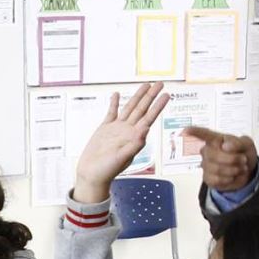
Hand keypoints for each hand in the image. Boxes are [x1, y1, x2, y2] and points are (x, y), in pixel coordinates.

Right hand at [72, 83, 168, 202]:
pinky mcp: (105, 129)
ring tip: (145, 85)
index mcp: (134, 137)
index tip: (166, 95)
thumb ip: (133, 145)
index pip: (149, 118)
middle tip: (160, 83)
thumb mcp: (121, 159)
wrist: (91, 175)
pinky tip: (117, 95)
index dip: (158, 106)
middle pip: (142, 109)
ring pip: (130, 108)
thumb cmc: (106, 171)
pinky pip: (111, 112)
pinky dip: (114, 103)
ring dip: (138, 96)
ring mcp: (117, 129)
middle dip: (151, 96)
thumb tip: (144, 131)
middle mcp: (128, 131)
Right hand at [185, 126, 258, 193]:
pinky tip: (233, 176)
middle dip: (232, 159)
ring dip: (234, 170)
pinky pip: (217, 180)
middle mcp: (207, 151)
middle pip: (213, 155)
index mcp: (216, 139)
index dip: (194, 132)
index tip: (185, 131)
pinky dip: (229, 179)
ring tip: (240, 168)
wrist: (246, 171)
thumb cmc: (243, 153)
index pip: (204, 134)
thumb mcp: (247, 144)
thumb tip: (225, 146)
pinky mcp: (208, 178)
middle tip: (243, 159)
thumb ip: (238, 143)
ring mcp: (206, 165)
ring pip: (217, 169)